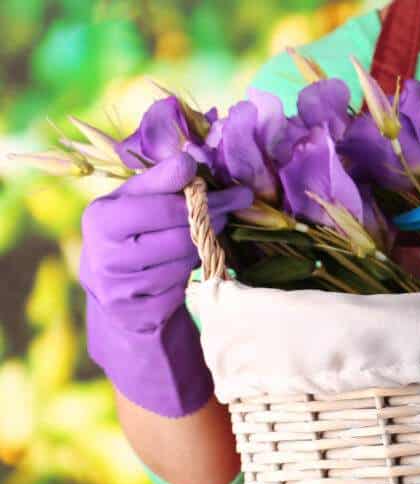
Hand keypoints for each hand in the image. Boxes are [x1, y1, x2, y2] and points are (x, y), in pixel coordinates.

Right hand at [80, 152, 252, 416]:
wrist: (117, 295)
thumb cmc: (133, 237)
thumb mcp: (137, 205)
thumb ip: (160, 183)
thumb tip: (190, 159)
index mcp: (101, 217)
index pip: (160, 199)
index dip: (192, 188)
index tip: (209, 175)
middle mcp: (105, 251)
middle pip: (179, 226)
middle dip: (212, 212)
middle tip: (236, 200)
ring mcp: (122, 284)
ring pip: (186, 254)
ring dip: (207, 240)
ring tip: (215, 227)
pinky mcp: (141, 308)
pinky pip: (184, 281)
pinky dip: (196, 267)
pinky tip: (196, 258)